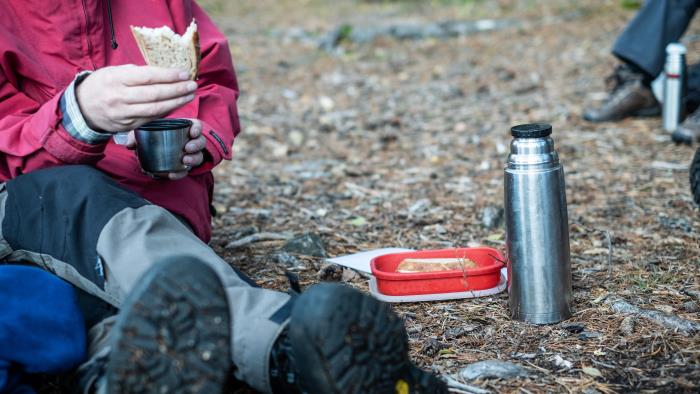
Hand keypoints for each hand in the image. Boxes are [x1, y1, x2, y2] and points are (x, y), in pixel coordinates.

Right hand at [76, 64, 196, 131]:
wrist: (83, 108)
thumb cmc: (103, 84)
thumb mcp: (114, 72)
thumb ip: (137, 73)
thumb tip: (165, 72)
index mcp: (115, 79)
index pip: (147, 76)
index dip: (168, 75)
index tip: (184, 73)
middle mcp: (119, 97)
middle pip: (154, 94)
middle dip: (177, 90)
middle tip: (192, 85)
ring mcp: (123, 114)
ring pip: (155, 109)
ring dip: (176, 103)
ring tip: (190, 95)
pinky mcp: (127, 126)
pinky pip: (151, 119)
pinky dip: (166, 112)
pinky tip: (177, 105)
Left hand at [125, 119, 205, 179]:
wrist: (153, 153)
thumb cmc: (153, 137)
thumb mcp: (144, 133)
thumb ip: (136, 136)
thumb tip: (129, 145)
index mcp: (184, 129)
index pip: (196, 126)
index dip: (197, 128)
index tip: (192, 133)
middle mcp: (190, 141)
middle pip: (200, 141)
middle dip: (196, 145)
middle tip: (187, 148)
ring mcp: (189, 155)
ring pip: (198, 156)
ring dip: (193, 159)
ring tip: (184, 161)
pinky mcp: (184, 167)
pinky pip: (186, 171)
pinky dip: (180, 173)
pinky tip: (172, 174)